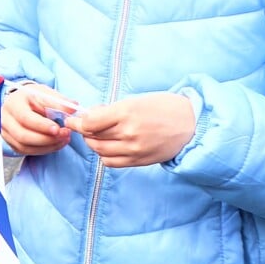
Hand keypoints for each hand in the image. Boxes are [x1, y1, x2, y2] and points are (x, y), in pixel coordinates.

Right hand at [0, 84, 75, 155]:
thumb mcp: (45, 93)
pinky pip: (27, 151)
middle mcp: (6, 119)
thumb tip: (72, 110)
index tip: (58, 129)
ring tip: (64, 139)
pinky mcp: (11, 142)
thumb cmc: (33, 97)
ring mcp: (6, 133)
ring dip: (47, 146)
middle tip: (65, 135)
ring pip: (25, 146)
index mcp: (14, 104)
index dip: (41, 126)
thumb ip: (59, 101)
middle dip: (47, 139)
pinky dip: (44, 150)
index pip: (25, 118)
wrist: (21, 102)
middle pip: (23, 136)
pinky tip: (55, 144)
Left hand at [67, 93, 196, 167]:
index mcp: (127, 113)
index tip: (73, 118)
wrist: (191, 124)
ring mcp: (134, 149)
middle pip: (93, 138)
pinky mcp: (139, 161)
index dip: (77, 121)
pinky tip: (108, 147)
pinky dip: (104, 155)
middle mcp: (129, 133)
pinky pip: (112, 162)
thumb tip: (91, 115)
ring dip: (92, 144)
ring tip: (95, 136)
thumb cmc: (164, 107)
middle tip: (82, 125)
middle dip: (83, 132)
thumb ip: (112, 110)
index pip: (90, 123)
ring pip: (100, 151)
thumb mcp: (136, 101)